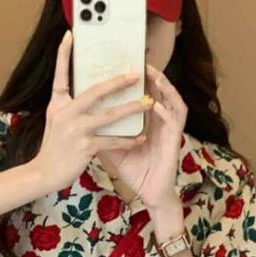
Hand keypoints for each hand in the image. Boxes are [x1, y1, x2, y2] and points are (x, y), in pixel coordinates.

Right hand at [32, 31, 152, 193]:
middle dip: (118, 82)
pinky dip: (128, 140)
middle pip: (96, 92)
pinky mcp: (85, 146)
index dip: (63, 55)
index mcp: (57, 104)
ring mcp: (76, 129)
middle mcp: (66, 113)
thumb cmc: (53, 148)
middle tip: (135, 75)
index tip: (69, 36)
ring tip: (148, 104)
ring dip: (131, 109)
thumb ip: (68, 108)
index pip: (60, 75)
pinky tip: (141, 138)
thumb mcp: (55, 122)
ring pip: (109, 116)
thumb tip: (85, 96)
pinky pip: (112, 141)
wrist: (44, 173)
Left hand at [96, 62, 188, 209]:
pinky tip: (156, 106)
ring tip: (153, 75)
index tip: (127, 64)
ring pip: (173, 102)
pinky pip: (174, 123)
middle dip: (153, 76)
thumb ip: (102, 133)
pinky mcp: (175, 143)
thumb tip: (80, 121)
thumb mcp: (113, 150)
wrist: (149, 195)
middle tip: (142, 61)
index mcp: (148, 121)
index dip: (141, 79)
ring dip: (165, 87)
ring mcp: (169, 131)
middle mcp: (161, 122)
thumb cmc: (135, 172)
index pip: (145, 94)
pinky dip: (166, 113)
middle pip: (160, 93)